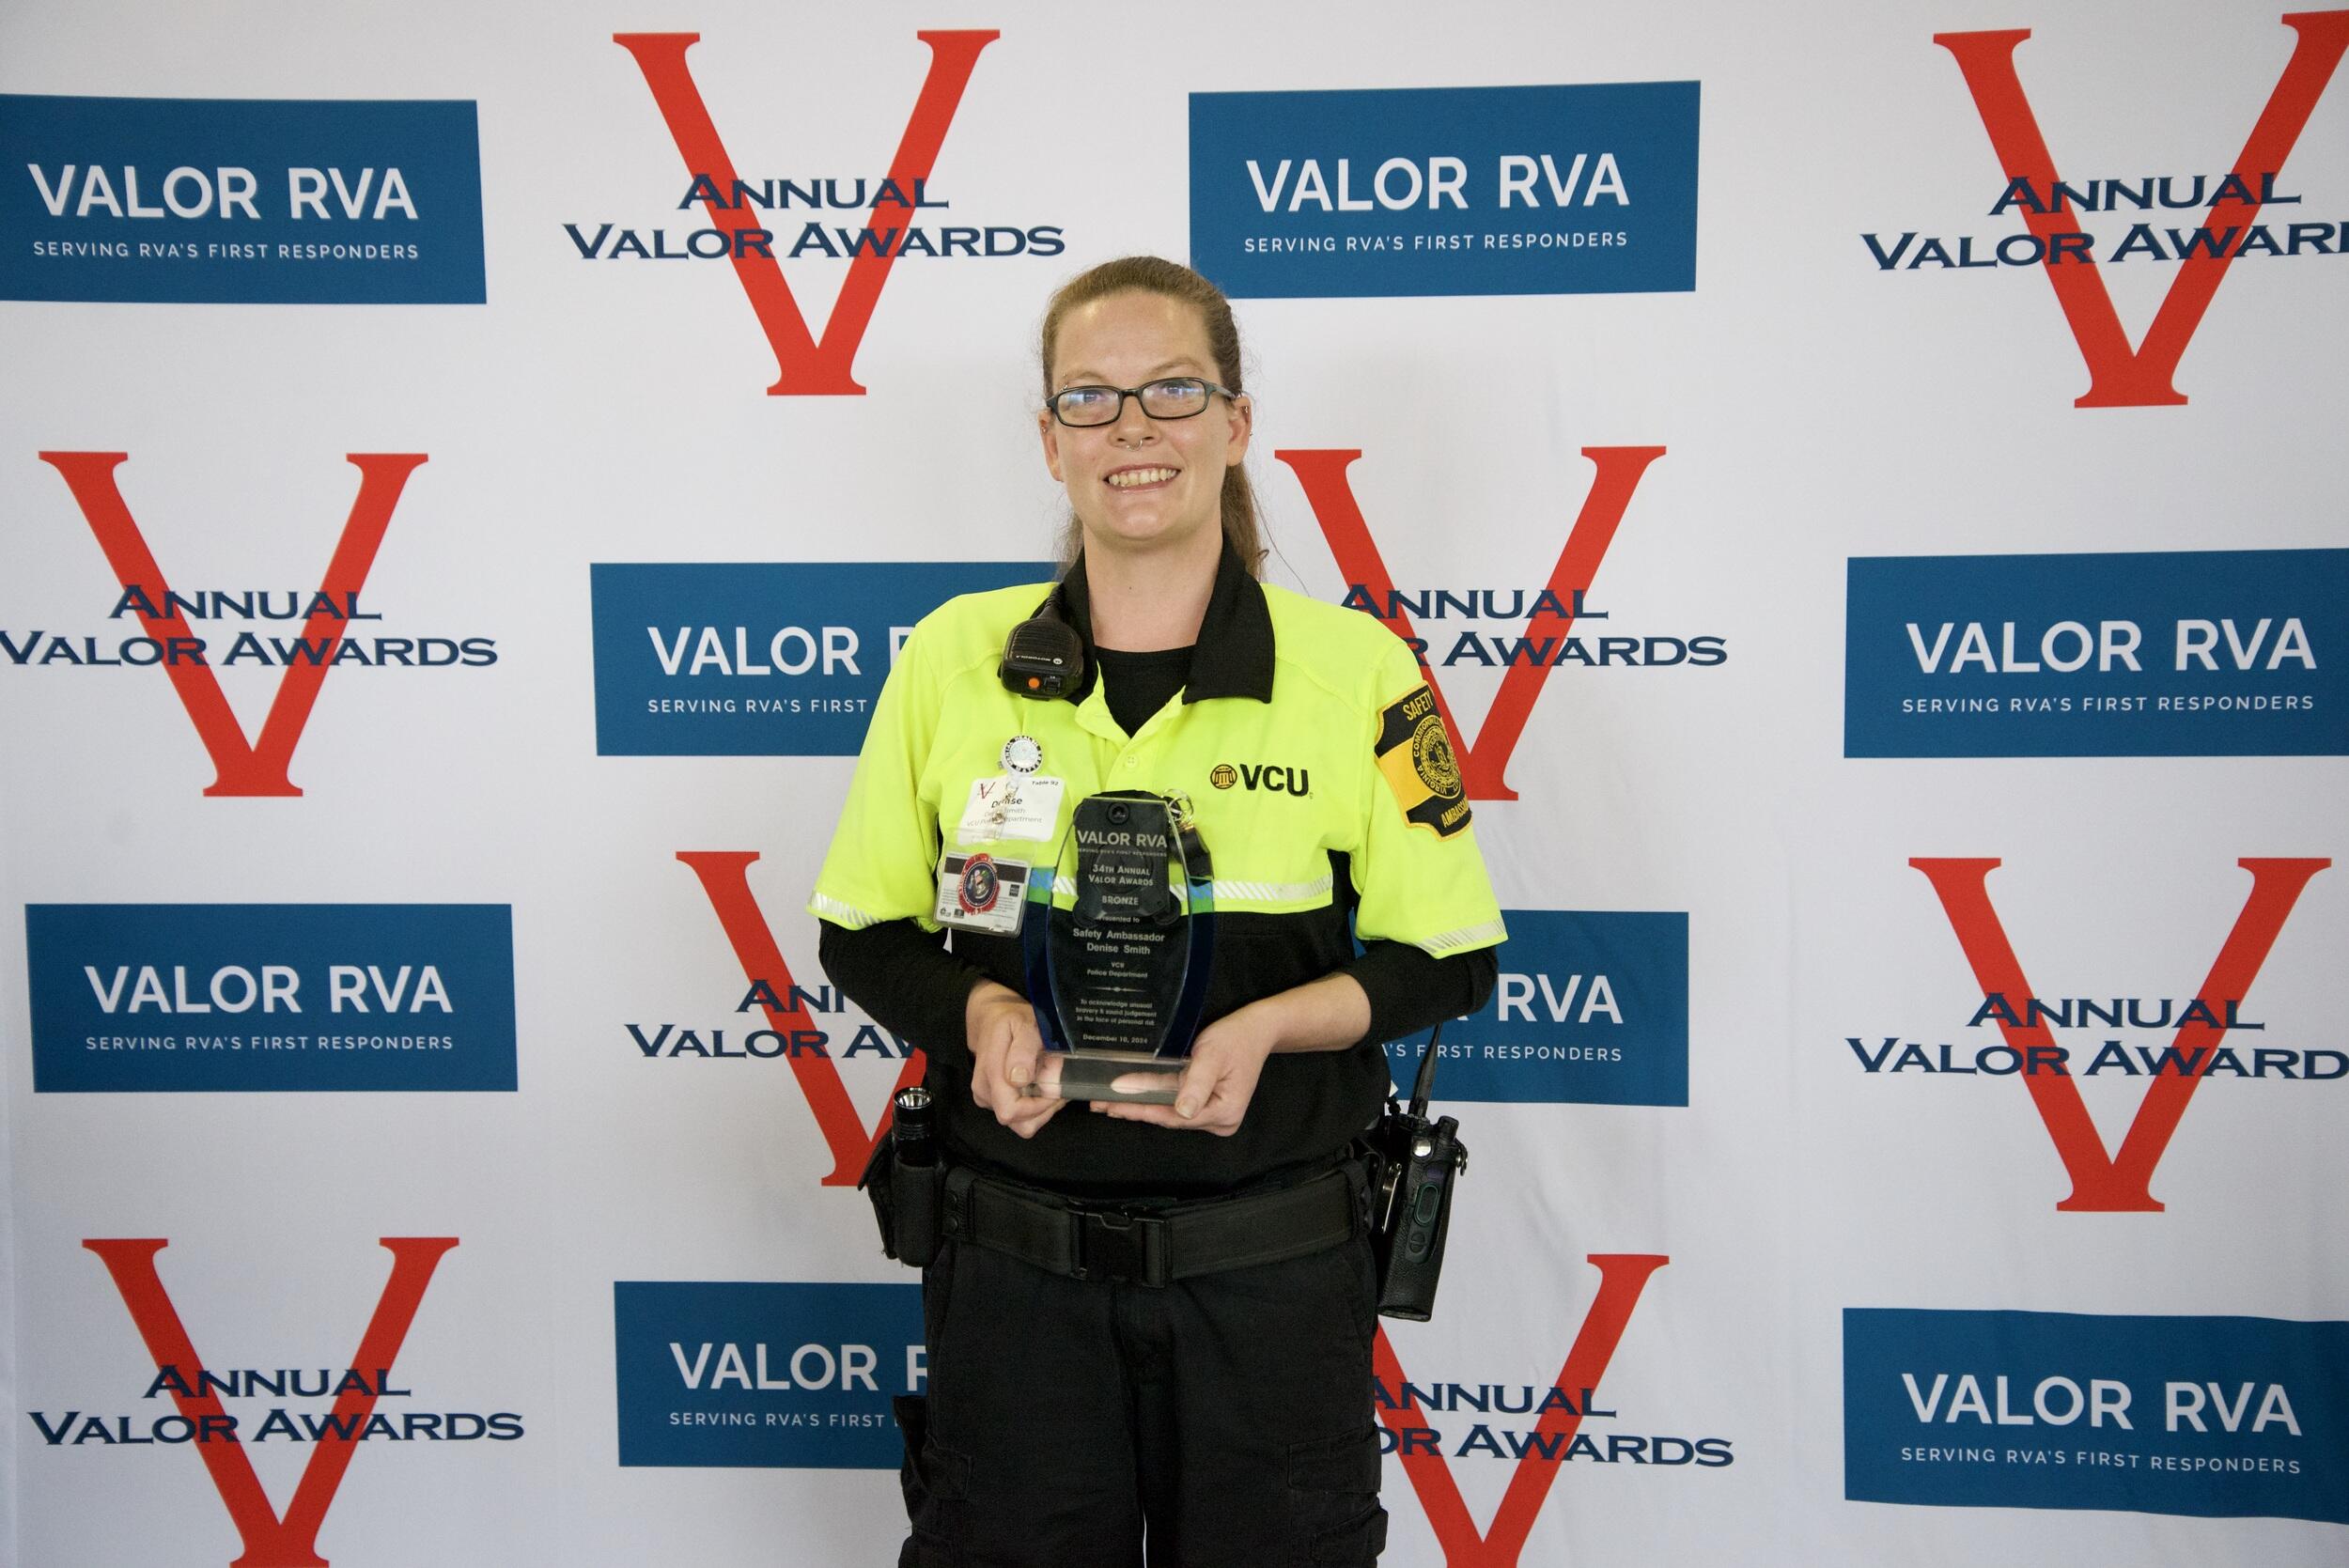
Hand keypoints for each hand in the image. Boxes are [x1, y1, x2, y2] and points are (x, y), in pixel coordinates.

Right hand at [965, 982, 1065, 1138]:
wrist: (992, 1021)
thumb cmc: (1013, 1022)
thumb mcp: (1024, 1025)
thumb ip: (1024, 1050)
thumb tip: (1019, 1080)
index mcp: (991, 1072)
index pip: (1012, 1111)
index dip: (1040, 1105)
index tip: (1055, 1085)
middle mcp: (984, 1090)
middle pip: (1020, 1124)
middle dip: (1044, 1109)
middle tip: (1055, 1082)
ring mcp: (987, 1098)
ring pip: (1022, 1124)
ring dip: (1042, 1110)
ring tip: (1049, 1083)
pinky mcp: (993, 1102)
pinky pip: (1020, 1118)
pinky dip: (1035, 1107)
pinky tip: (1040, 1086)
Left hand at [1096, 1003, 1277, 1134]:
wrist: (1256, 1030)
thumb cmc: (1235, 1038)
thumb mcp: (1212, 1056)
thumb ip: (1196, 1083)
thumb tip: (1183, 1111)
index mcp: (1223, 1112)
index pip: (1173, 1116)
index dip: (1142, 1110)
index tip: (1114, 1105)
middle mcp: (1220, 1120)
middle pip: (1170, 1118)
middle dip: (1136, 1110)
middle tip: (1100, 1105)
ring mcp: (1214, 1115)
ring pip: (1170, 1113)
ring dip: (1141, 1106)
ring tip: (1108, 1103)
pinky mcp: (1207, 1106)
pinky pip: (1175, 1105)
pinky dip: (1153, 1100)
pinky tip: (1131, 1097)